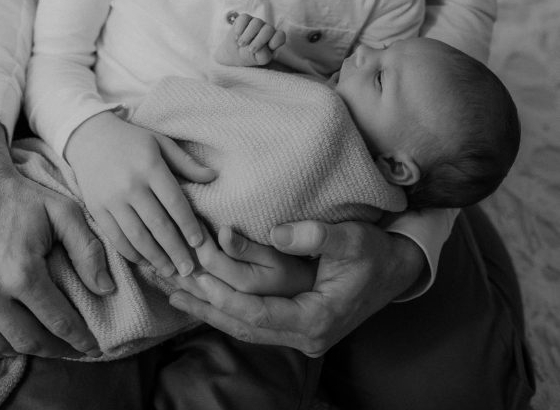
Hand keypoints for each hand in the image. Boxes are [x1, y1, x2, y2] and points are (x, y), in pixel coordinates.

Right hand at [0, 116, 111, 359]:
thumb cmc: (20, 197)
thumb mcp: (63, 212)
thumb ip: (88, 250)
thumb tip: (106, 289)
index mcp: (21, 272)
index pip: (58, 322)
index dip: (79, 338)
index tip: (92, 346)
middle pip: (28, 341)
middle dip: (55, 349)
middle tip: (69, 347)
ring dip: (21, 349)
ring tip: (38, 341)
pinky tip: (1, 342)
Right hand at [65, 111, 215, 277]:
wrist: (89, 137)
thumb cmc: (131, 140)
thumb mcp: (160, 142)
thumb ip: (186, 162)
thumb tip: (214, 176)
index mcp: (149, 166)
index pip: (174, 202)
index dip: (188, 225)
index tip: (199, 243)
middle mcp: (130, 184)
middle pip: (158, 224)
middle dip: (176, 250)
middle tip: (190, 270)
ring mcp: (111, 199)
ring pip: (137, 236)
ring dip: (156, 257)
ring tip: (171, 271)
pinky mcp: (97, 209)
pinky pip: (116, 237)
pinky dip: (132, 253)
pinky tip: (146, 261)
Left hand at [168, 220, 424, 356]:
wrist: (396, 271)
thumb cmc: (375, 252)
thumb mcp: (352, 238)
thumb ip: (316, 236)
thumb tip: (276, 231)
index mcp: (317, 319)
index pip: (259, 314)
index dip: (226, 297)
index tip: (197, 279)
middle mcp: (305, 336)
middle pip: (243, 325)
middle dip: (205, 305)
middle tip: (170, 283)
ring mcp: (299, 336)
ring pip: (243, 327)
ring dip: (207, 309)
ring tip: (171, 290)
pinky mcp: (293, 327)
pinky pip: (250, 322)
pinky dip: (222, 309)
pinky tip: (197, 297)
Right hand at [215, 13, 285, 66]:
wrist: (235, 53)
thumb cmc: (251, 56)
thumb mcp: (259, 60)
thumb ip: (263, 55)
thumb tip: (260, 47)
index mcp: (274, 39)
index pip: (280, 36)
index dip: (275, 41)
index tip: (268, 48)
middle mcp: (267, 29)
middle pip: (268, 29)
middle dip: (259, 41)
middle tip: (250, 50)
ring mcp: (256, 23)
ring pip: (256, 23)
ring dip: (247, 35)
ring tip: (241, 44)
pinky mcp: (245, 18)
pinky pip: (244, 18)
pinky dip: (240, 28)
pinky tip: (237, 35)